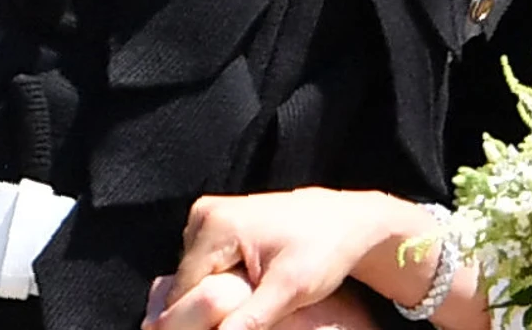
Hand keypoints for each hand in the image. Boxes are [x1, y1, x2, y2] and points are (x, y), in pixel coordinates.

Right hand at [145, 189, 424, 329]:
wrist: (346, 221)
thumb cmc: (325, 251)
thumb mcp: (291, 289)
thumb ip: (251, 319)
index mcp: (216, 224)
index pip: (184, 293)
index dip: (201, 321)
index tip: (234, 324)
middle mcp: (204, 214)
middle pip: (185, 283)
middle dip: (207, 307)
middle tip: (249, 310)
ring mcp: (208, 214)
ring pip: (193, 276)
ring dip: (213, 296)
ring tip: (252, 298)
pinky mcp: (217, 221)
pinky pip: (204, 265)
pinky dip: (220, 282)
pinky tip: (248, 287)